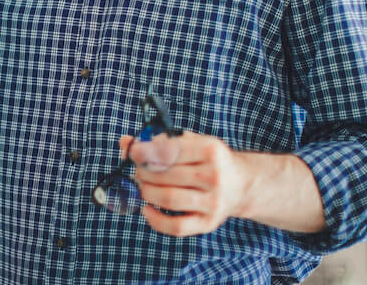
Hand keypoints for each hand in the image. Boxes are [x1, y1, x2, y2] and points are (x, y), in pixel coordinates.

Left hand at [119, 131, 249, 236]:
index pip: (171, 151)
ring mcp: (212, 202)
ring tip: (143, 186)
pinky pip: (177, 226)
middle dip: (144, 172)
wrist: (241, 184)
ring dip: (147, 192)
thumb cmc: (209, 160)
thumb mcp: (192, 142)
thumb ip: (160, 141)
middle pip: (167, 175)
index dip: (146, 152)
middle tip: (138, 171)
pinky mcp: (208, 223)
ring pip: (169, 199)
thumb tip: (125, 142)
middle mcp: (214, 176)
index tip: (132, 152)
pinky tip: (146, 209)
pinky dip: (156, 220)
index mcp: (210, 150)